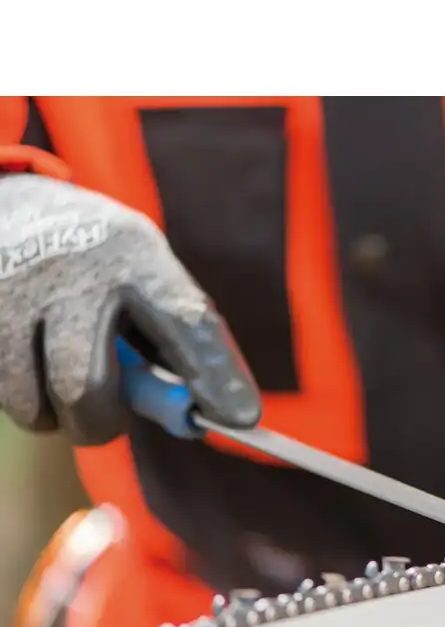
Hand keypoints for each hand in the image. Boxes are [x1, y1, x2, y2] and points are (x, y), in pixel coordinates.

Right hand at [0, 173, 260, 444]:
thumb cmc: (100, 257)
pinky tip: (35, 370)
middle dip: (102, 422)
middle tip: (112, 421)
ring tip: (69, 391)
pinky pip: (5, 391)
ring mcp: (13, 291)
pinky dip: (27, 400)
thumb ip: (178, 337)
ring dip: (58, 416)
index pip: (186, 322)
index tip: (240, 417)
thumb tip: (212, 414)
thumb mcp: (146, 271)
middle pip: (82, 382)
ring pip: (33, 399)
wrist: (12, 204)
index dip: (215, 376)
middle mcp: (73, 270)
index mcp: (135, 255)